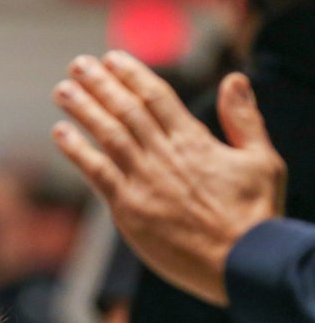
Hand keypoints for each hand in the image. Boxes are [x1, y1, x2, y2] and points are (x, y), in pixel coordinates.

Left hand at [52, 51, 285, 305]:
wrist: (241, 262)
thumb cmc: (255, 216)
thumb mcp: (262, 159)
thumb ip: (244, 119)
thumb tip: (234, 80)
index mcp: (195, 141)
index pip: (157, 97)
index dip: (131, 74)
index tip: (112, 59)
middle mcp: (165, 156)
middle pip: (127, 110)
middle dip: (100, 84)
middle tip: (77, 65)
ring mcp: (145, 182)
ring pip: (108, 135)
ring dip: (83, 110)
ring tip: (62, 90)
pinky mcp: (130, 211)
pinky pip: (97, 174)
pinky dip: (77, 151)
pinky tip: (60, 133)